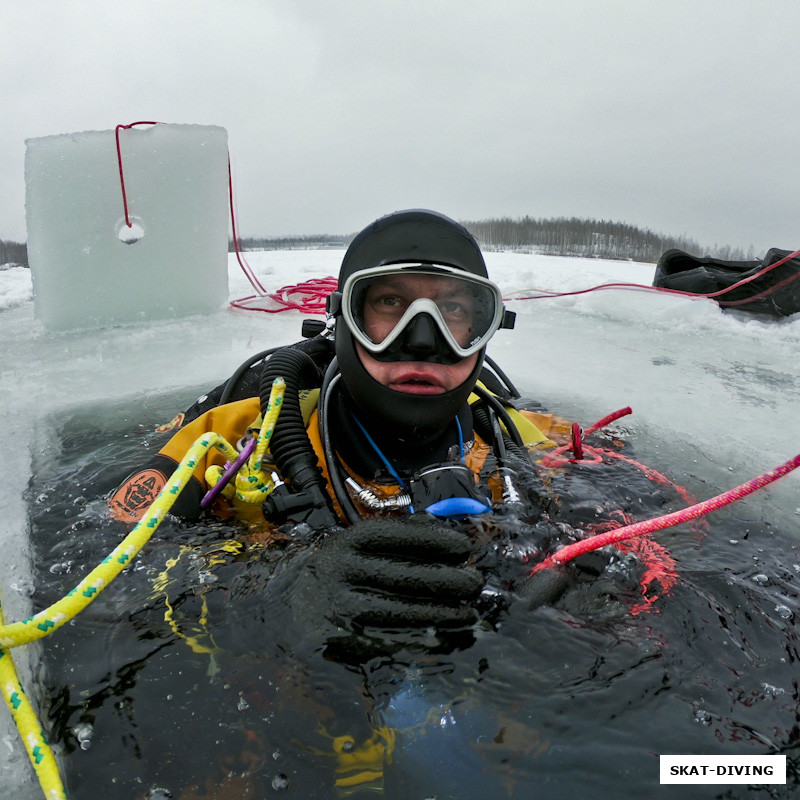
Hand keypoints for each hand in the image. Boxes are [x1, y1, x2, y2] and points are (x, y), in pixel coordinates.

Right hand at [288, 517, 483, 657]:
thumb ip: (392, 540)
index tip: (464, 548)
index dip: (434, 541)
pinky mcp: (336, 640)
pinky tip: (442, 640)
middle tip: (475, 583)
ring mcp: (336, 606)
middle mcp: (339, 571)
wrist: (280, 612)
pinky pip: (384, 642)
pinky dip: (417, 642)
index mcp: (346, 542)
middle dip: (445, 580)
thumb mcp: (352, 548)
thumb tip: (440, 531)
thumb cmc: (331, 576)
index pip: (395, 536)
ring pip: (397, 610)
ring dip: (439, 614)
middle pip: (402, 575)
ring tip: (468, 613)